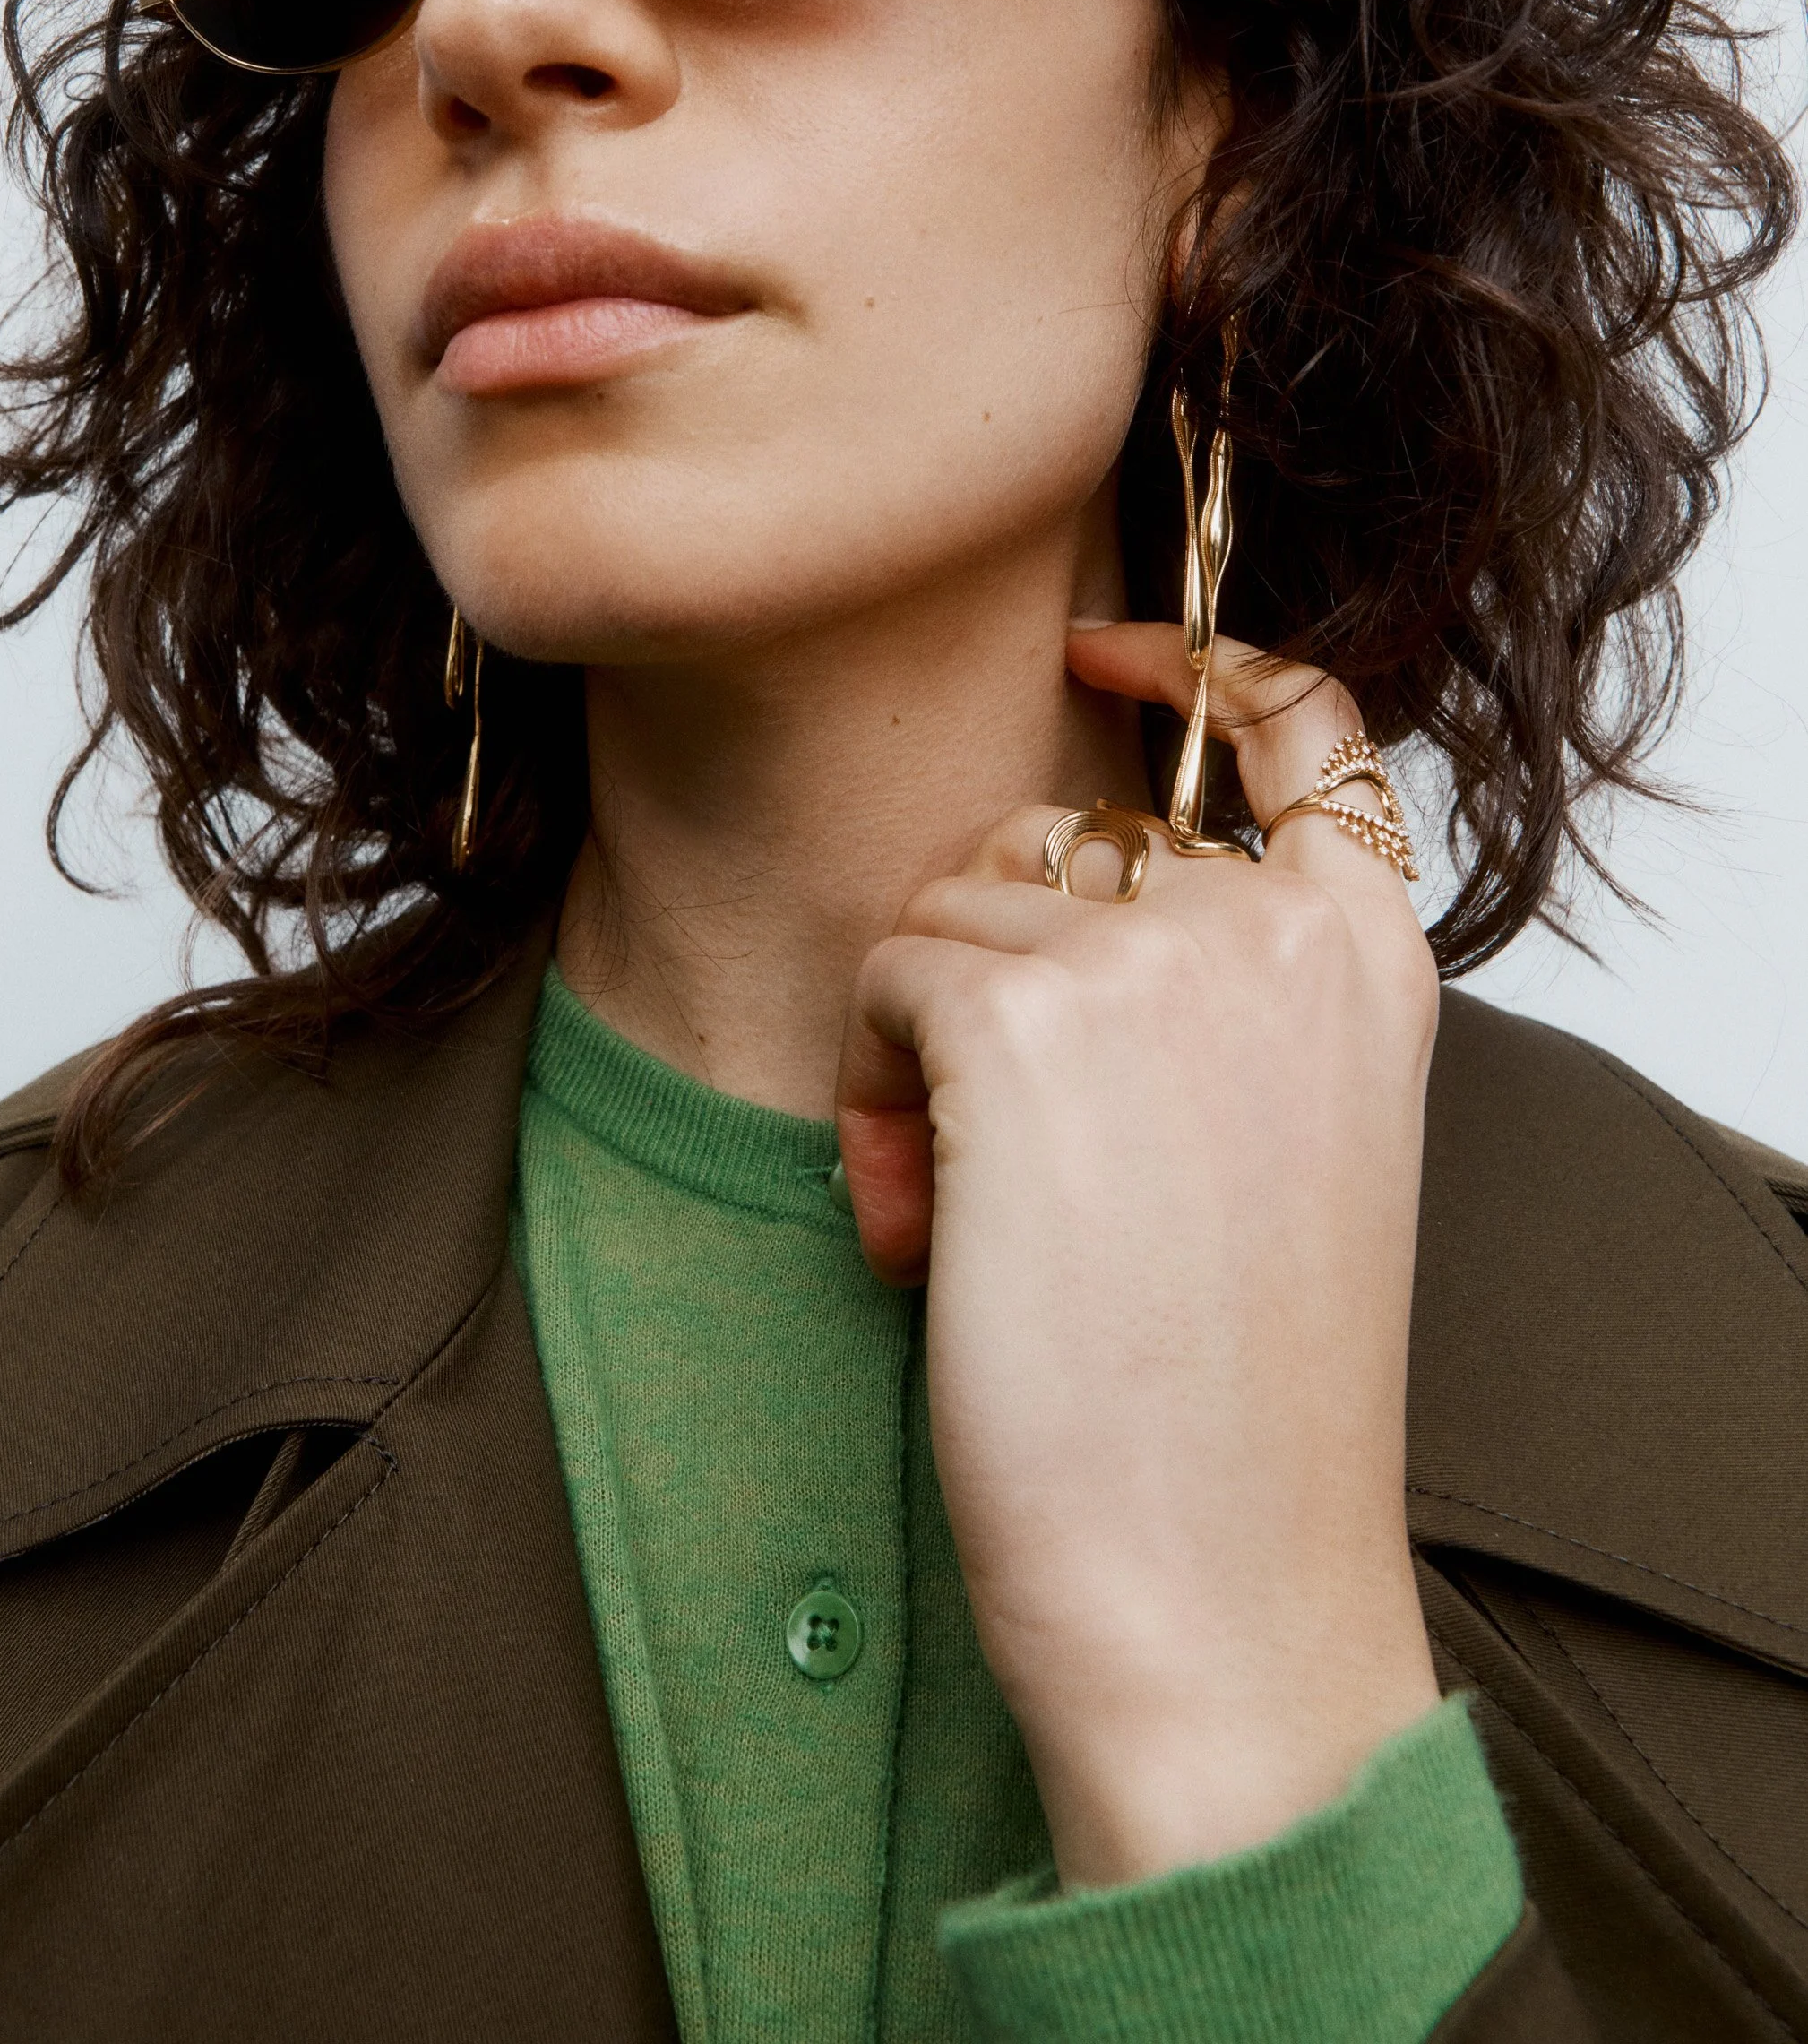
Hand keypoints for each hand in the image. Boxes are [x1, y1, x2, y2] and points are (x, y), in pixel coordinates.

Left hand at [834, 624, 1442, 1887]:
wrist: (1221, 1588)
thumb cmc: (1232, 1401)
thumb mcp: (1280, 1149)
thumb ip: (1212, 1001)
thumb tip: (1018, 902)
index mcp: (1367, 958)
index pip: (1303, 725)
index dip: (1191, 659)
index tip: (1103, 648)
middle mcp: (1269, 928)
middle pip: (1054, 841)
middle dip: (984, 975)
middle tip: (981, 1159)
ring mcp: (1152, 964)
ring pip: (949, 909)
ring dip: (912, 1051)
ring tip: (949, 1220)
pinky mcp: (1022, 1025)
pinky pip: (883, 976)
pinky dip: (867, 1092)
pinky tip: (915, 1230)